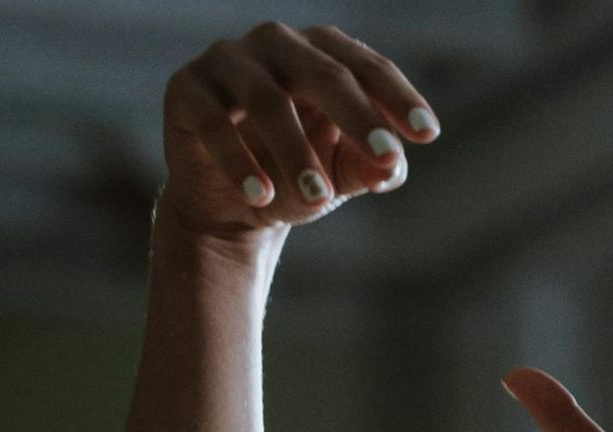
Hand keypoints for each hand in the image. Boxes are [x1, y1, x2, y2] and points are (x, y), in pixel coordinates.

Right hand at [157, 22, 439, 244]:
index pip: (365, 67)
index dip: (397, 99)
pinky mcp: (186, 89)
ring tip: (317, 202)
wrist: (229, 205)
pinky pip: (214, 124)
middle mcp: (275, 44)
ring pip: (267, 100)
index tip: (426, 135)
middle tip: (384, 157)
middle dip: (357, 117)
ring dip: (295, 153)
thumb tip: (393, 167)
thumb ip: (372, 165)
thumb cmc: (293, 177)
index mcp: (320, 51)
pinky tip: (262, 199)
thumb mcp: (341, 175)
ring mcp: (227, 61)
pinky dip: (240, 163)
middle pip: (321, 73)